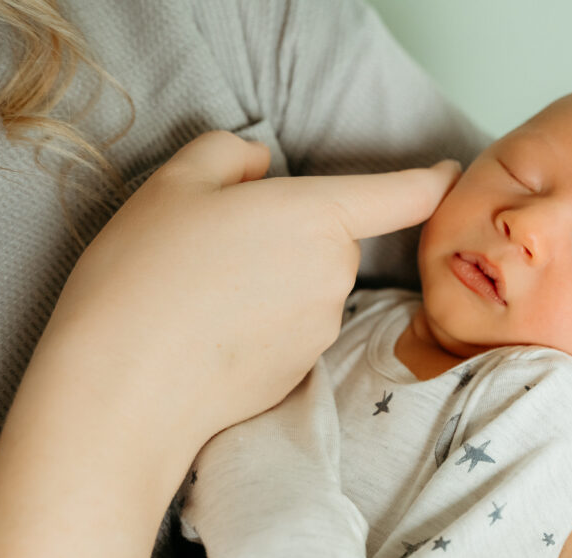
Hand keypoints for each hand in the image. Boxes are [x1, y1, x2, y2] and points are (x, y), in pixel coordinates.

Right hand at [0, 132, 459, 557]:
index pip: (401, 194)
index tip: (447, 173)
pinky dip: (262, 324)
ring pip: (308, 286)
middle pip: (331, 240)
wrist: (124, 389)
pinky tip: (210, 332)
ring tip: (201, 294)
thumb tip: (259, 169)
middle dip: (290, 233)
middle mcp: (334, 275)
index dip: (429, 180)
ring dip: (273, 281)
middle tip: (215, 244)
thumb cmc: (145, 274)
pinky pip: (291, 329)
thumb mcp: (175, 182)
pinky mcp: (300, 374)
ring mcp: (320, 331)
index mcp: (317, 217)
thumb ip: (230, 154)